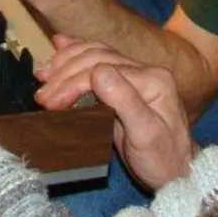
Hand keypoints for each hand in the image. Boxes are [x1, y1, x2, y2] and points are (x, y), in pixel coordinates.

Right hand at [37, 35, 195, 190]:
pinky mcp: (125, 81)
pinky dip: (76, 53)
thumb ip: (125, 101)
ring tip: (42, 75)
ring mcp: (135, 74)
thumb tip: (97, 72)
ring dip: (66, 61)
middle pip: (97, 58)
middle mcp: (145, 71)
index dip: (72, 83)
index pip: (103, 69)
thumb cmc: (162, 159)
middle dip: (64, 74)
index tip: (50, 103)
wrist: (176, 172)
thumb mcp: (146, 135)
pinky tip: (59, 44)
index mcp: (152, 79)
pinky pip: (99, 59)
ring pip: (95, 54)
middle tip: (41, 96)